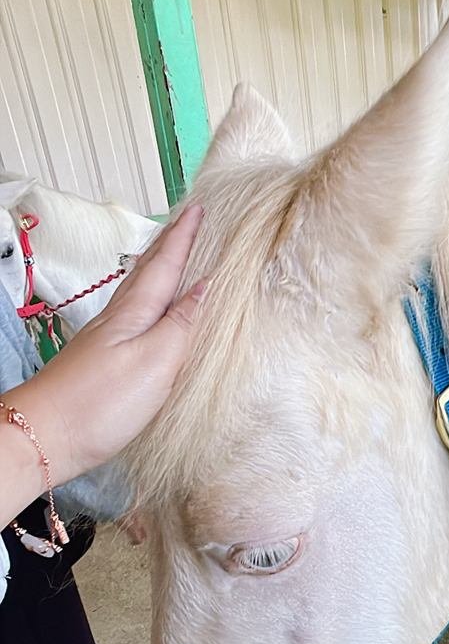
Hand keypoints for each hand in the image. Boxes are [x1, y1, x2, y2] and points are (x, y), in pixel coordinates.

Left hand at [1, 205, 202, 512]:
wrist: (46, 435)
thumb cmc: (100, 402)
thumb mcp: (156, 362)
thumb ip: (183, 324)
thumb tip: (207, 288)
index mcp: (135, 313)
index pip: (166, 265)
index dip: (185, 237)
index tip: (201, 208)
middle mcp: (119, 319)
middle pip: (148, 272)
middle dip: (170, 244)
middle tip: (189, 222)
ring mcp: (108, 340)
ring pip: (139, 292)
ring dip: (159, 270)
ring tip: (174, 257)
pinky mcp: (104, 362)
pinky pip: (134, 316)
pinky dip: (150, 301)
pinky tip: (152, 312)